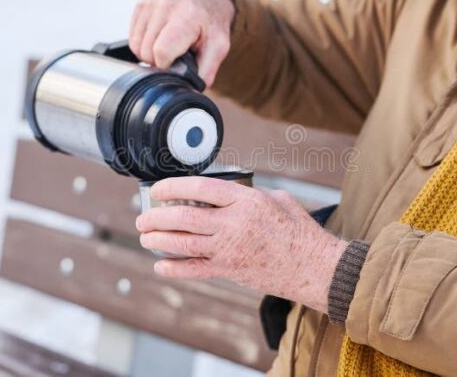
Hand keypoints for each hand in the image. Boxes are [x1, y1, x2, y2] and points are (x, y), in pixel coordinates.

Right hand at [129, 0, 234, 86]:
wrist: (207, 3)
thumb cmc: (211, 28)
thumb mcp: (219, 49)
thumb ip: (206, 70)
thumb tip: (192, 89)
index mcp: (188, 16)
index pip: (162, 50)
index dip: (166, 65)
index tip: (175, 64)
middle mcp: (167, 5)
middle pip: (146, 50)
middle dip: (157, 61)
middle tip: (173, 57)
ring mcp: (152, 3)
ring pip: (136, 45)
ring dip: (149, 54)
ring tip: (167, 49)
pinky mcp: (142, 4)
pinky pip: (132, 37)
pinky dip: (143, 44)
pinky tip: (158, 40)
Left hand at [136, 177, 346, 311]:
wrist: (313, 267)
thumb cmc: (299, 230)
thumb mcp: (279, 199)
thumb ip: (251, 193)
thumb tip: (231, 192)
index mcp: (246, 201)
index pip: (201, 188)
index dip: (174, 186)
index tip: (158, 188)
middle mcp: (233, 224)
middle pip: (185, 218)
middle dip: (158, 216)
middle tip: (143, 217)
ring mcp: (229, 250)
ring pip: (184, 243)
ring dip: (159, 240)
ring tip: (144, 236)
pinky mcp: (230, 271)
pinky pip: (195, 270)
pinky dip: (174, 268)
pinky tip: (160, 265)